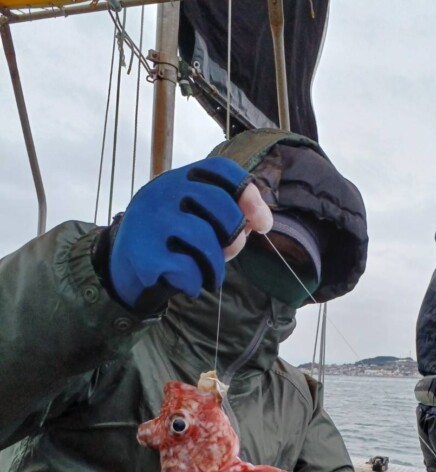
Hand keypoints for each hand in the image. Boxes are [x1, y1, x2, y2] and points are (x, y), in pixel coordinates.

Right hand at [109, 157, 272, 312]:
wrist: (119, 266)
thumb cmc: (168, 242)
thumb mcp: (193, 219)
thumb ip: (224, 217)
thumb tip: (259, 221)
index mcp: (178, 180)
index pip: (220, 170)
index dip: (248, 194)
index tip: (263, 223)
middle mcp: (162, 193)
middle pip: (219, 203)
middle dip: (234, 234)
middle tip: (229, 252)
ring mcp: (150, 222)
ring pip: (205, 240)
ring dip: (216, 266)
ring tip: (210, 276)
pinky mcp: (143, 254)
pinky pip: (187, 269)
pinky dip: (195, 282)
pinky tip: (188, 284)